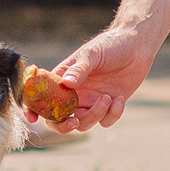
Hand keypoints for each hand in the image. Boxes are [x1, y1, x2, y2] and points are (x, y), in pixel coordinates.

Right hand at [40, 24, 159, 131]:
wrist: (137, 46)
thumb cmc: (110, 45)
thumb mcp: (93, 54)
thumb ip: (80, 69)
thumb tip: (67, 84)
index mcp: (63, 79)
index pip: (41, 96)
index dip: (32, 109)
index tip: (32, 118)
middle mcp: (74, 93)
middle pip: (58, 119)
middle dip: (63, 125)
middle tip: (74, 121)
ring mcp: (91, 102)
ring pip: (83, 124)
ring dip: (95, 115)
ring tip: (108, 97)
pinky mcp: (108, 107)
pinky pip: (105, 122)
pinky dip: (112, 114)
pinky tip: (120, 98)